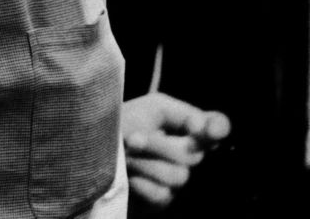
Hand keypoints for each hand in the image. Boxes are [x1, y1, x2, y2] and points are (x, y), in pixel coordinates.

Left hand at [122, 92, 229, 215]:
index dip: (217, 127)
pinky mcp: (161, 201)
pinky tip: (128, 178)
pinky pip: (162, 194)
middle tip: (133, 139)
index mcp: (187, 127)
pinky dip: (141, 184)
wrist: (91, 150)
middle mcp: (186, 153)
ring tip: (125, 158)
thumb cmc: (123, 124)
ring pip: (178, 176)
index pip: (216, 126)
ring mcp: (175, 178)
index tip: (209, 129)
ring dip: (145, 164)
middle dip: (159, 146)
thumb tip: (202, 127)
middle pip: (193, 154)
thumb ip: (184, 113)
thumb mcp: (152, 108)